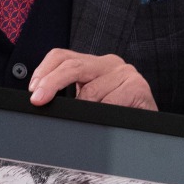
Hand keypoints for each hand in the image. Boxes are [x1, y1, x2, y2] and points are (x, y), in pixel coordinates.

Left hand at [29, 50, 156, 109]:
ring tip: (88, 120)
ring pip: (90, 92)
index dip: (44, 71)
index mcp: (94, 64)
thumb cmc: (116, 114)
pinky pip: (110, 102)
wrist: (149, 127)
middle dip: (52, 83)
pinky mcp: (138, 86)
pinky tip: (105, 119)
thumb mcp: (89, 101)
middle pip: (72, 65)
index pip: (62, 56)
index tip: (34, 90)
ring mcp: (125, 73)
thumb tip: (41, 99)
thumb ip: (70, 95)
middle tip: (40, 100)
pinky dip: (102, 114)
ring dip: (83, 110)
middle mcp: (110, 63)